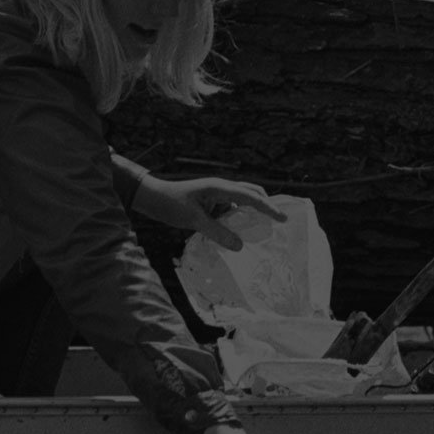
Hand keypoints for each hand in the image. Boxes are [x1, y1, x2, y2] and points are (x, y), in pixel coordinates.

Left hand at [132, 175, 285, 249]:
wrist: (150, 197)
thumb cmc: (170, 205)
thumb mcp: (194, 221)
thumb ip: (217, 233)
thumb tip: (240, 246)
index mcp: (219, 187)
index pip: (251, 196)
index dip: (268, 208)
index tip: (283, 219)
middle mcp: (220, 187)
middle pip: (251, 192)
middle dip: (265, 205)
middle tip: (277, 221)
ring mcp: (215, 193)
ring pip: (240, 200)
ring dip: (250, 212)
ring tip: (260, 230)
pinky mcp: (209, 201)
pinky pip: (229, 208)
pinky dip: (236, 218)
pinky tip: (236, 232)